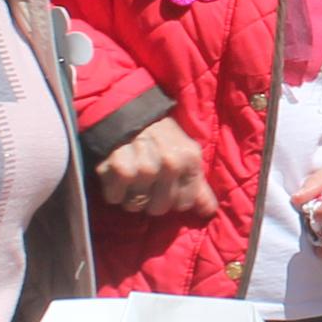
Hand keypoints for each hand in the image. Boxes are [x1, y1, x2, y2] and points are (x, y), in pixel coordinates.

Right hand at [92, 115, 215, 219]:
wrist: (126, 109)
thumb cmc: (159, 135)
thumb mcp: (185, 152)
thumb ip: (198, 185)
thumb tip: (209, 211)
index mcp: (190, 160)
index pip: (183, 204)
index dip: (172, 197)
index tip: (165, 184)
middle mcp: (170, 165)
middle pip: (158, 208)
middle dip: (150, 198)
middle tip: (145, 178)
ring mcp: (144, 168)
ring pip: (135, 206)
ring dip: (130, 195)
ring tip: (131, 174)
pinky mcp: (120, 169)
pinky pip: (114, 198)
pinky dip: (112, 189)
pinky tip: (116, 173)